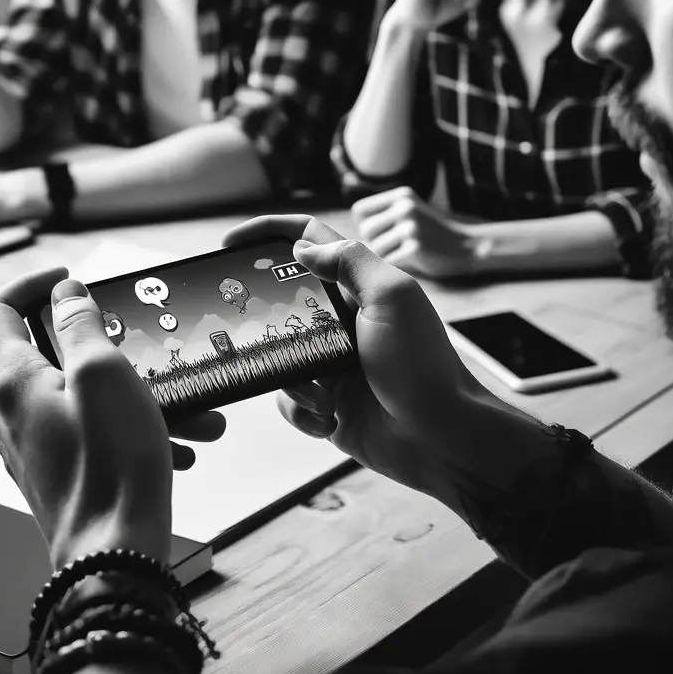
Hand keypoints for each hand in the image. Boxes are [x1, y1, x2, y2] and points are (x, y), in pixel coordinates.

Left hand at [0, 268, 225, 567]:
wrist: (115, 560)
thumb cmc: (110, 468)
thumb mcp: (104, 375)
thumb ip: (80, 325)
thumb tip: (65, 294)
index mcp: (13, 381)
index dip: (32, 285)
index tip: (71, 280)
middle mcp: (12, 413)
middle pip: (50, 353)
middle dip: (110, 347)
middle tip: (147, 349)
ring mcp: (31, 447)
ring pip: (81, 397)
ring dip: (135, 393)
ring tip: (191, 410)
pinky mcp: (55, 473)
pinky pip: (91, 433)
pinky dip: (130, 427)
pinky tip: (179, 444)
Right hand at [223, 215, 486, 494]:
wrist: (443, 440)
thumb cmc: (423, 366)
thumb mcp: (393, 298)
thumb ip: (350, 262)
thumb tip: (302, 247)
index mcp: (358, 287)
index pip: (308, 242)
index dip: (269, 233)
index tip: (230, 243)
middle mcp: (342, 320)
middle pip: (282, 300)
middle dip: (263, 317)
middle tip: (241, 326)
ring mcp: (331, 362)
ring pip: (279, 354)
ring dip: (292, 377)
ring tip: (321, 393)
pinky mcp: (326, 402)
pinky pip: (288, 398)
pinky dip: (301, 410)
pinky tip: (327, 418)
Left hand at [351, 186, 478, 278]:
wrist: (469, 248)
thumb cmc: (431, 236)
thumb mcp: (408, 213)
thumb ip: (381, 216)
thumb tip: (337, 235)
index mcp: (401, 195)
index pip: (360, 211)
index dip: (367, 227)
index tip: (384, 235)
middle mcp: (405, 207)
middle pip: (365, 231)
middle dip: (375, 244)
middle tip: (398, 249)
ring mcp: (411, 226)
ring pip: (374, 248)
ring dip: (385, 258)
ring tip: (406, 256)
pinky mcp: (416, 248)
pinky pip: (387, 263)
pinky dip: (394, 269)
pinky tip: (411, 265)